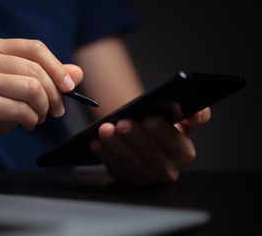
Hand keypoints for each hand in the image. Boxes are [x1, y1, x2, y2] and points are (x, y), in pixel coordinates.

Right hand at [0, 38, 82, 157]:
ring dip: (43, 108)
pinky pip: (22, 110)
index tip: (69, 87)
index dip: (58, 67)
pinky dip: (32, 120)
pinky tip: (27, 124)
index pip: (35, 48)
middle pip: (36, 70)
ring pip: (32, 89)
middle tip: (56, 110)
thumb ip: (47, 77)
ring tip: (38, 117)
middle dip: (54, 94)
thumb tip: (77, 73)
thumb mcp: (20, 87)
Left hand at [90, 107, 210, 183]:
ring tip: (105, 129)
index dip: (162, 132)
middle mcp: (167, 169)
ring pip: (129, 161)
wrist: (147, 136)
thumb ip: (196, 114)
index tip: (149, 119)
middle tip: (122, 122)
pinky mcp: (127, 179)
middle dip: (135, 137)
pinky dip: (104, 154)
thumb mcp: (183, 118)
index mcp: (183, 153)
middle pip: (150, 154)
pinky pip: (114, 167)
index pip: (175, 144)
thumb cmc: (165, 125)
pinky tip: (96, 142)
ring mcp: (145, 177)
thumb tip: (196, 114)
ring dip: (116, 144)